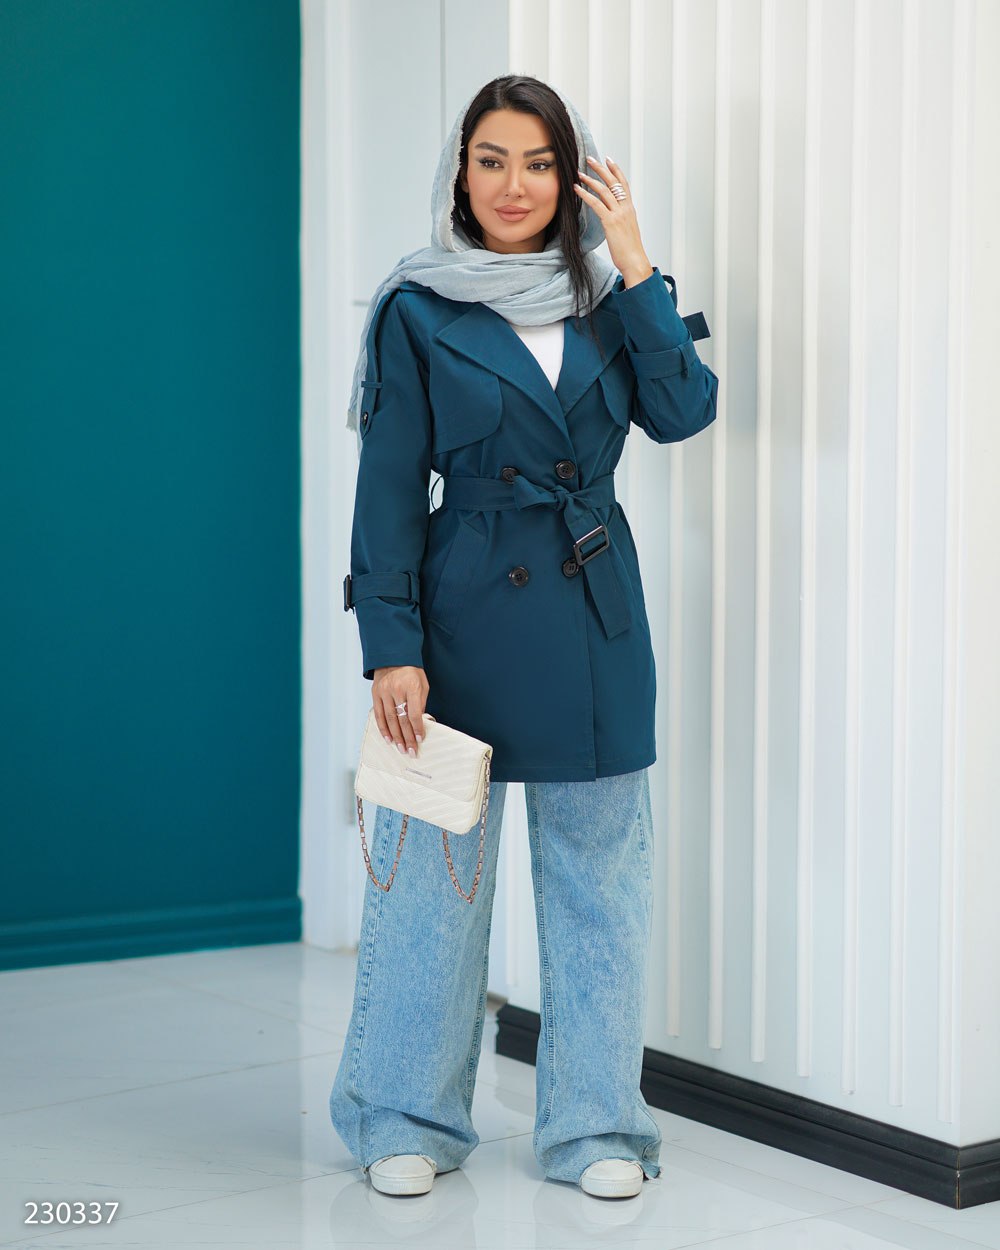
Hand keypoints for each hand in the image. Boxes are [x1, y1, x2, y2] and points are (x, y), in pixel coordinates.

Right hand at [372, 666, 427, 756]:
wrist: (393, 656)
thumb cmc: (412, 672)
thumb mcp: (422, 684)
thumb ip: (421, 703)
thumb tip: (419, 723)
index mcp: (411, 687)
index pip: (414, 713)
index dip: (417, 729)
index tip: (420, 739)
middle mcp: (396, 690)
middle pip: (402, 720)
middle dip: (407, 738)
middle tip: (411, 751)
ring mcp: (384, 692)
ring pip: (389, 720)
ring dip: (395, 736)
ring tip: (401, 748)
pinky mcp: (375, 694)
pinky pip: (378, 715)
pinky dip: (383, 728)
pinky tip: (388, 739)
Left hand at [573, 155, 653, 285]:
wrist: (634, 261)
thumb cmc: (630, 250)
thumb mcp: (627, 230)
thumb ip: (620, 220)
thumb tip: (612, 217)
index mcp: (630, 209)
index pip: (624, 184)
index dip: (616, 170)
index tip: (608, 159)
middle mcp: (625, 208)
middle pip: (613, 182)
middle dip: (601, 168)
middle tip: (590, 158)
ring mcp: (618, 214)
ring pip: (604, 190)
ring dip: (590, 179)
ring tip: (579, 172)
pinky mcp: (610, 222)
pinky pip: (596, 204)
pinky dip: (585, 195)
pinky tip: (577, 190)